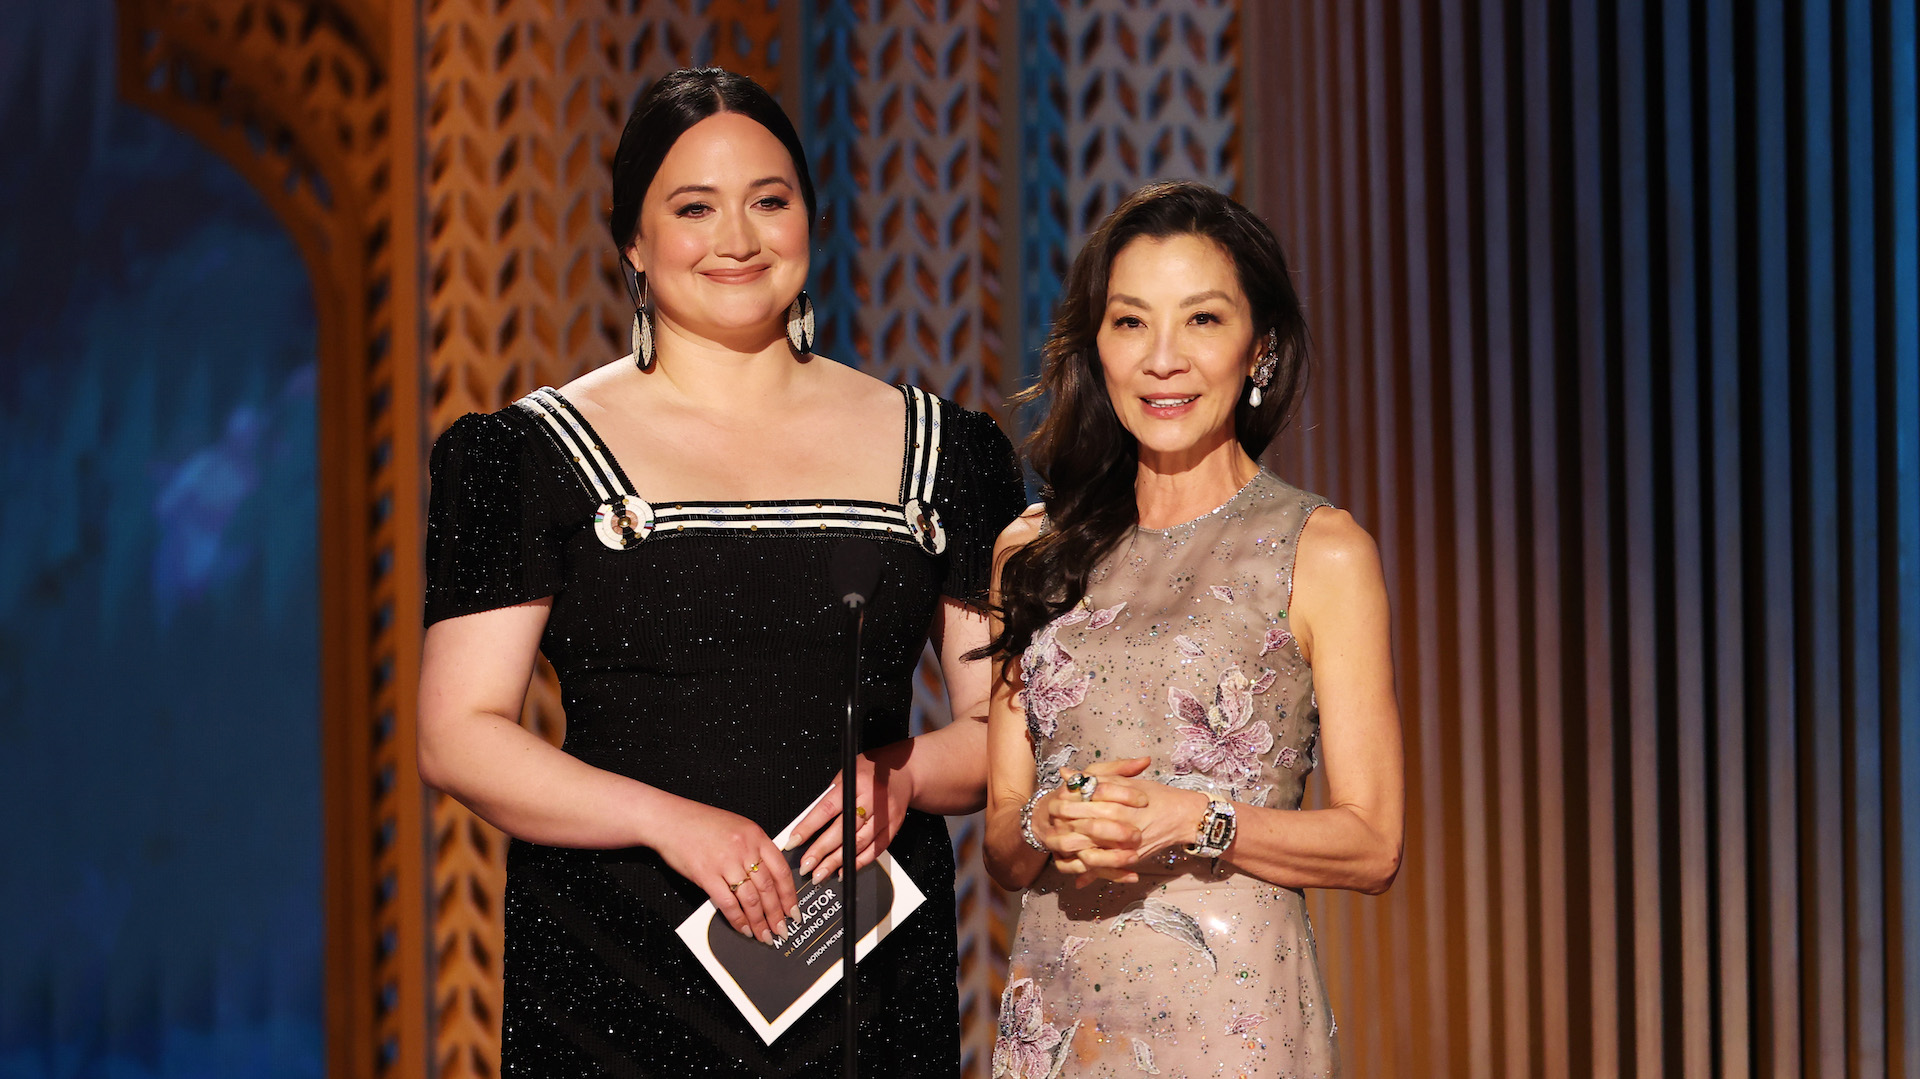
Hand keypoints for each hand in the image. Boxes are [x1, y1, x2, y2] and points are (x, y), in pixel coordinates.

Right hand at [651, 796, 797, 944]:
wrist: (670, 819)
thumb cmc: (700, 823)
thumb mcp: (737, 827)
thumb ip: (754, 849)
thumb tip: (768, 877)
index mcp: (755, 836)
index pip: (781, 870)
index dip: (789, 895)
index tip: (793, 911)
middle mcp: (744, 848)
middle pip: (768, 888)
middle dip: (777, 914)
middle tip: (782, 930)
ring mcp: (726, 862)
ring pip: (751, 899)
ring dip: (759, 922)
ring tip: (764, 935)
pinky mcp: (707, 875)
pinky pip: (728, 903)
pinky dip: (738, 920)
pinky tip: (743, 928)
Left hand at [786, 745, 915, 883]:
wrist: (903, 774)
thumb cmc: (869, 773)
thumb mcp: (845, 776)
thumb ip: (829, 798)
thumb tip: (807, 825)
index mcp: (855, 784)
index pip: (827, 809)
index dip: (808, 827)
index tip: (794, 841)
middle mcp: (871, 801)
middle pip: (843, 830)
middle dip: (821, 851)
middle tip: (806, 866)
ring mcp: (884, 816)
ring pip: (858, 844)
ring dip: (837, 861)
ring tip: (820, 874)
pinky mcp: (893, 828)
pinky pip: (875, 850)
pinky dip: (858, 863)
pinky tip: (843, 870)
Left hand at [1050, 761, 1209, 885]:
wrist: (1184, 816)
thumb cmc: (1156, 795)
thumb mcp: (1126, 781)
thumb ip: (1096, 777)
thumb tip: (1065, 773)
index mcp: (1118, 801)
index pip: (1084, 802)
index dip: (1065, 802)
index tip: (1053, 800)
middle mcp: (1121, 822)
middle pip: (1084, 826)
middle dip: (1064, 825)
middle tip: (1051, 824)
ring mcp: (1126, 842)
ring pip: (1091, 849)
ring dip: (1072, 849)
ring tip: (1058, 845)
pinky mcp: (1131, 857)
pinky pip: (1106, 866)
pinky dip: (1089, 870)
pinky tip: (1075, 868)